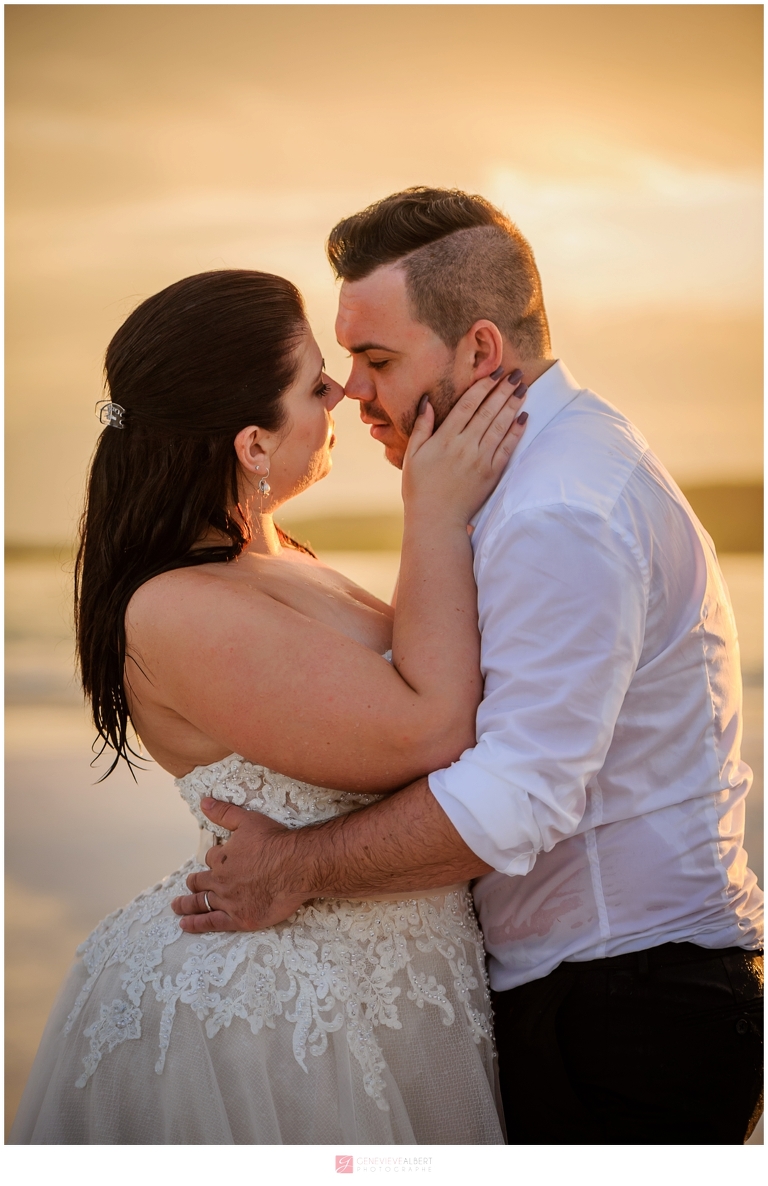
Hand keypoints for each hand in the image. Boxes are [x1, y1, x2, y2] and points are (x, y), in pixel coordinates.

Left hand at [170, 799, 306, 932]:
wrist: (296, 866)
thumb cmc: (275, 842)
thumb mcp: (248, 820)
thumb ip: (224, 813)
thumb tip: (204, 802)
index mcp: (222, 858)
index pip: (211, 859)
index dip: (214, 858)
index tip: (216, 859)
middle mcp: (221, 881)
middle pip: (200, 882)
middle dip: (193, 883)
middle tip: (189, 884)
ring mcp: (229, 901)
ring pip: (201, 903)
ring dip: (186, 904)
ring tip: (177, 907)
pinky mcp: (240, 918)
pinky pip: (212, 923)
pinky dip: (196, 924)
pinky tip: (185, 924)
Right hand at [402, 368, 526, 524]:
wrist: (437, 520)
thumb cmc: (420, 488)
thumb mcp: (412, 455)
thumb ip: (422, 427)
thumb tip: (427, 401)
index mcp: (444, 439)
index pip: (467, 405)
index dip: (482, 387)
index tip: (494, 373)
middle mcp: (465, 446)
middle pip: (488, 411)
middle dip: (503, 390)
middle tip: (516, 373)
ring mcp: (480, 460)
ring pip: (500, 426)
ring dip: (513, 405)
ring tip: (523, 388)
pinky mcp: (491, 474)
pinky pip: (507, 448)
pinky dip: (516, 432)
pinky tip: (524, 417)